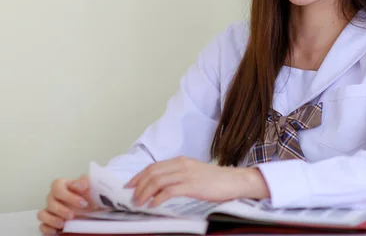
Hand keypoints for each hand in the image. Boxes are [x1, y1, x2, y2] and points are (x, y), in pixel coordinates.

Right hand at [37, 175, 98, 234]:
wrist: (92, 211)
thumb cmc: (89, 198)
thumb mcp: (91, 188)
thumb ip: (86, 182)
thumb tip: (82, 184)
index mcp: (63, 186)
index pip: (57, 185)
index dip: (68, 195)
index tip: (83, 202)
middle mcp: (54, 197)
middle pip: (50, 200)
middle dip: (61, 209)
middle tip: (73, 215)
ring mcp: (50, 210)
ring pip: (42, 214)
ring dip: (52, 219)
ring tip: (63, 224)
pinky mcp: (49, 223)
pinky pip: (43, 226)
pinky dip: (48, 229)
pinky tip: (56, 231)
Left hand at [125, 156, 269, 207]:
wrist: (235, 181)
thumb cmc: (216, 181)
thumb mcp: (195, 174)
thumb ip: (179, 176)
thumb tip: (161, 188)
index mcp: (181, 161)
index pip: (154, 166)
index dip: (139, 175)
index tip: (130, 185)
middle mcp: (181, 164)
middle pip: (152, 172)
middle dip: (138, 185)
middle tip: (131, 196)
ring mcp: (186, 174)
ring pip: (157, 180)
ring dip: (145, 192)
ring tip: (139, 202)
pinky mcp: (192, 185)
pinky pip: (169, 191)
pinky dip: (157, 198)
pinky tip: (153, 205)